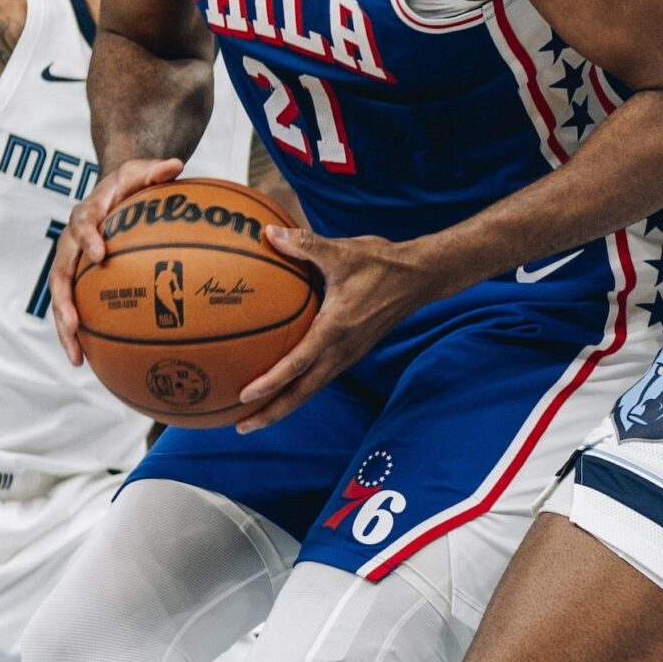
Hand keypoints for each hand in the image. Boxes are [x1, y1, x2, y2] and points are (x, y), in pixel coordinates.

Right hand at [46, 156, 184, 364]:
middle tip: (73, 324)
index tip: (100, 255)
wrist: (111, 193)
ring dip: (65, 328)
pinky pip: (75, 309)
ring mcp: (72, 264)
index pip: (82, 225)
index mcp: (85, 215)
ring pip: (61, 299)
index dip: (88, 240)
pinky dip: (80, 334)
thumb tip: (176, 165)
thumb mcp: (141, 171)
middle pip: (60, 273)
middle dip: (64, 301)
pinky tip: (92, 361)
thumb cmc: (129, 185)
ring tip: (76, 358)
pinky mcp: (78, 282)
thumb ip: (155, 170)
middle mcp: (71, 243)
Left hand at [234, 225, 429, 431]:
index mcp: (335, 330)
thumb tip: (270, 233)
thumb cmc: (381, 263)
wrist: (420, 277)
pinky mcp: (353, 352)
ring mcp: (349, 354)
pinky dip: (299, 389)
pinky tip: (284, 386)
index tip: (244, 396)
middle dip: (272, 412)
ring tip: (257, 417)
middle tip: (242, 427)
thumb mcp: (342, 251)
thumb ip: (305, 244)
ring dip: (285, 405)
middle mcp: (342, 350)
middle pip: (302, 393)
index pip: (297, 364)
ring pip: (312, 390)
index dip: (270, 382)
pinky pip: (321, 378)